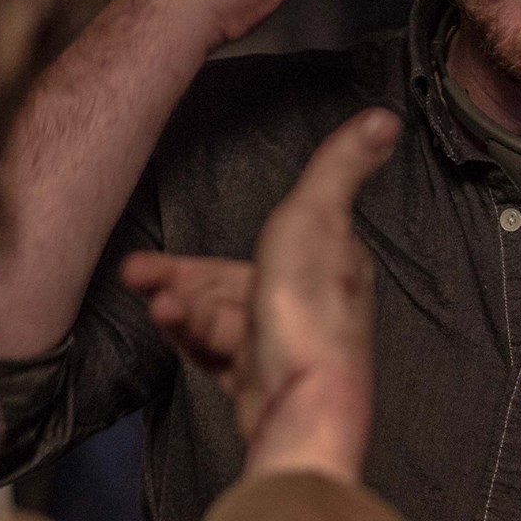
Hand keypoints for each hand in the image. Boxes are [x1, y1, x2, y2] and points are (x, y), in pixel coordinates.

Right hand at [122, 108, 399, 481]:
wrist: (302, 403)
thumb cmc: (309, 305)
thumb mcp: (319, 216)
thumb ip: (341, 166)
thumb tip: (386, 116)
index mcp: (327, 262)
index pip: (262, 243)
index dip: (212, 239)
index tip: (159, 247)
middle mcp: (305, 302)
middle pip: (228, 283)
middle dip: (180, 280)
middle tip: (133, 277)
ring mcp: (280, 347)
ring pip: (218, 318)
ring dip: (183, 310)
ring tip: (158, 311)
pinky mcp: (260, 384)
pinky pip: (216, 354)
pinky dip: (191, 339)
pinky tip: (168, 331)